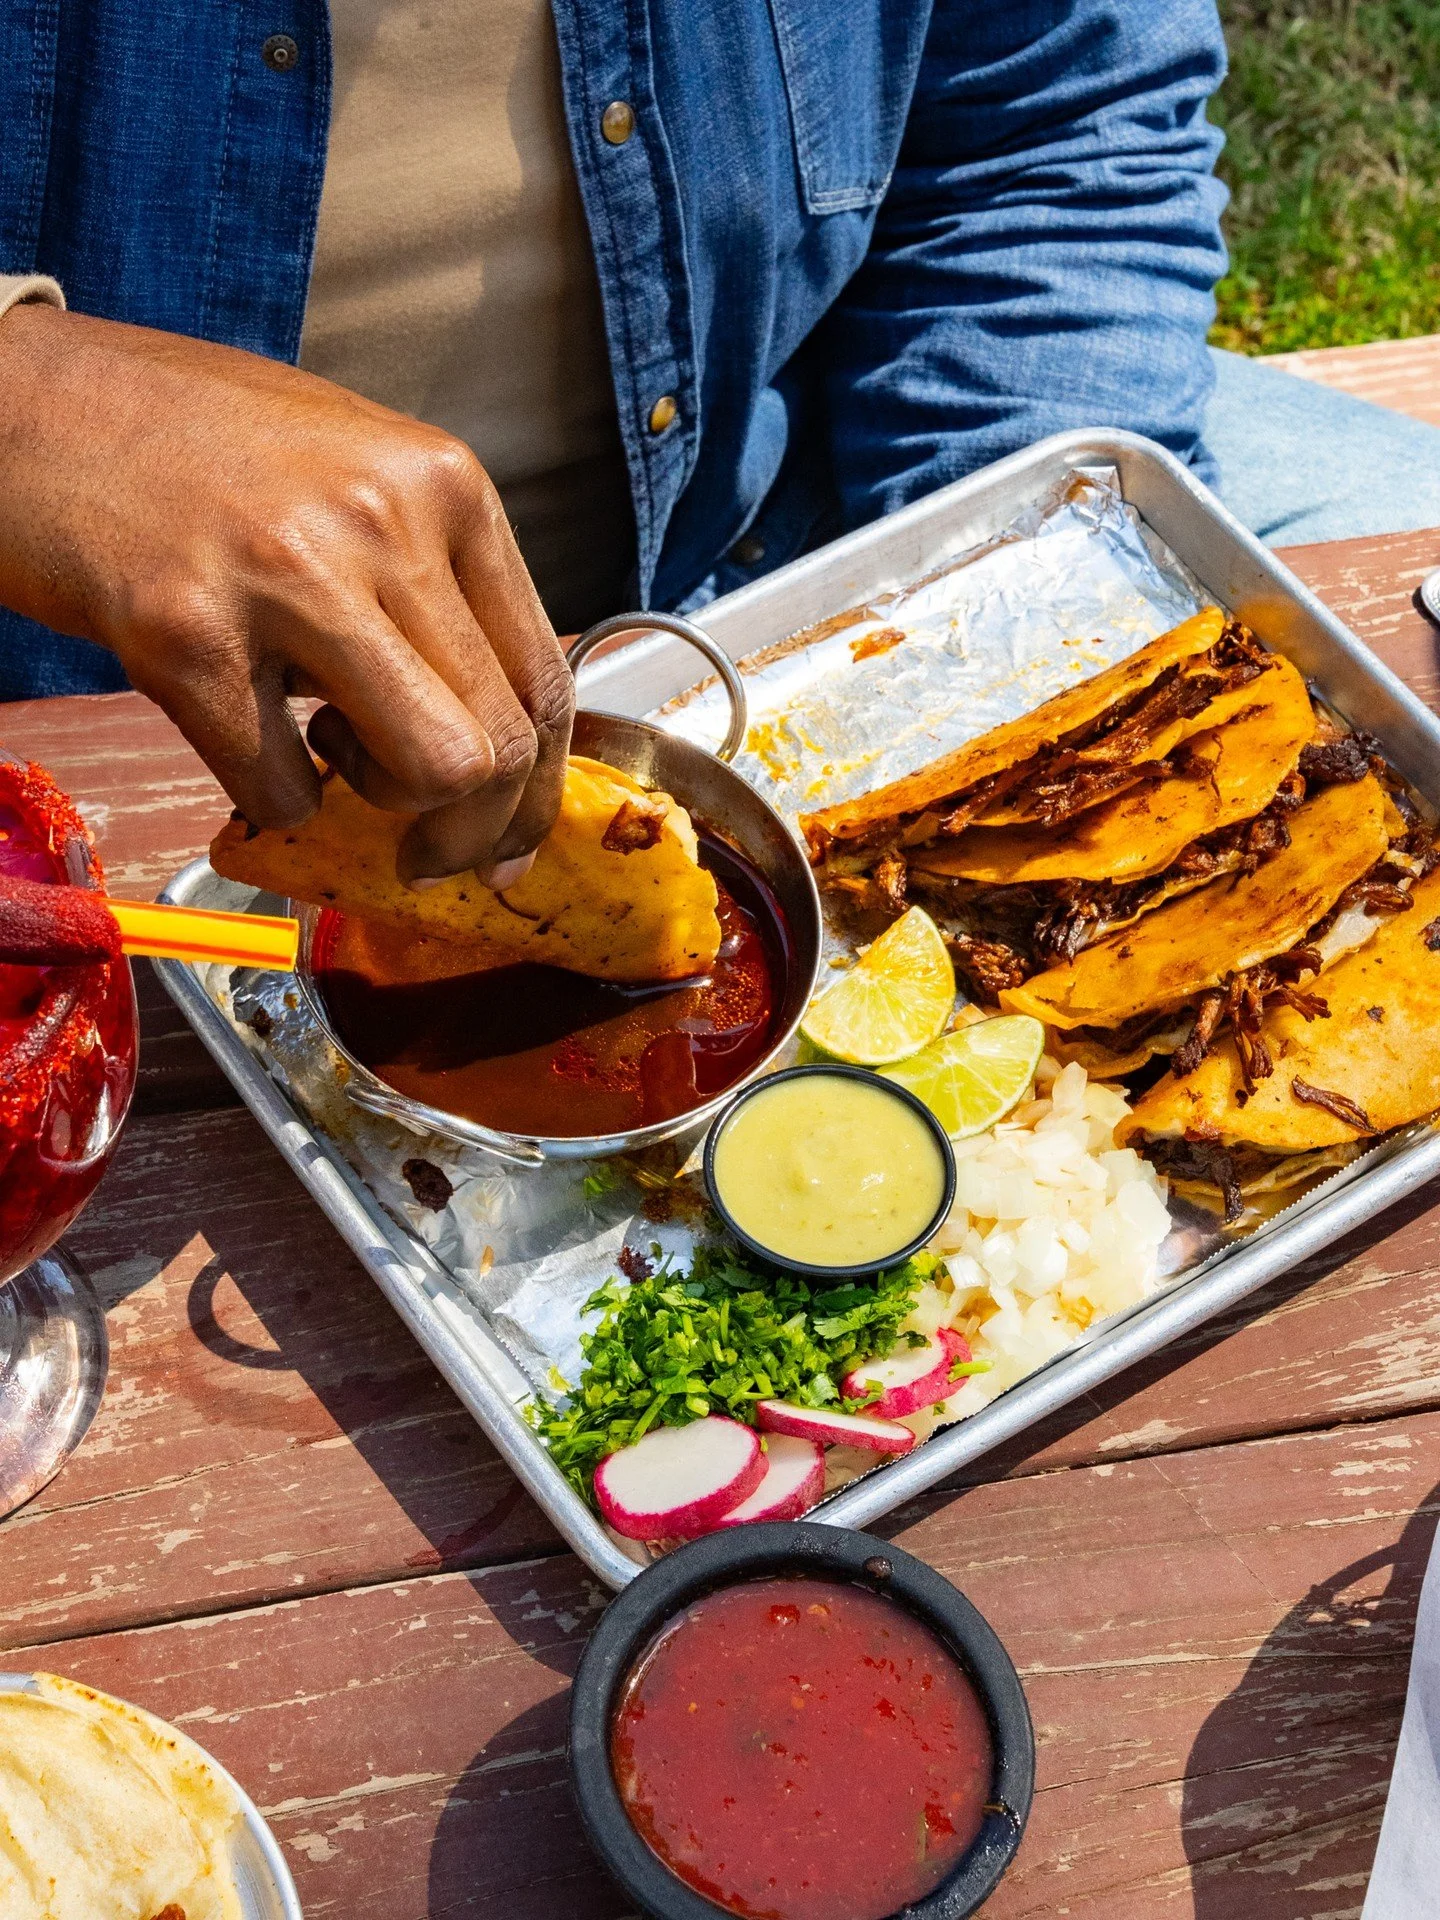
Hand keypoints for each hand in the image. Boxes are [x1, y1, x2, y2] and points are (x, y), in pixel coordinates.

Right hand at [0, 305, 573, 883]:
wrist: (23, 399)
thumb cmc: (188, 441)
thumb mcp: (354, 473)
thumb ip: (431, 579)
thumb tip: (493, 719)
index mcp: (442, 483)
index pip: (544, 676)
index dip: (537, 788)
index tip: (511, 836)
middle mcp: (384, 521)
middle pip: (498, 743)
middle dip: (471, 832)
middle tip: (423, 849)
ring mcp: (288, 575)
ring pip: (429, 772)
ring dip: (385, 815)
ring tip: (328, 762)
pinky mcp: (187, 633)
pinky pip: (282, 789)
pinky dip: (271, 802)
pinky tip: (244, 738)